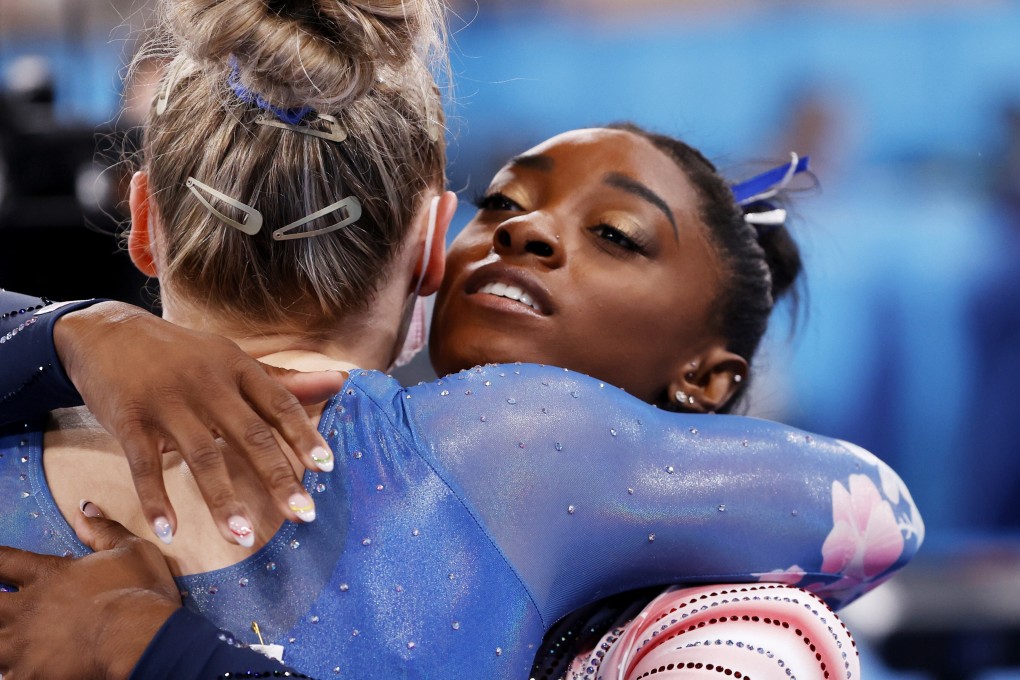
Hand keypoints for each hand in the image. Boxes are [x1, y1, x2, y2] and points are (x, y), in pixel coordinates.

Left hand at [0, 502, 181, 679]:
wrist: (142, 638)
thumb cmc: (139, 593)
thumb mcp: (130, 550)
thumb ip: (103, 530)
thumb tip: (84, 509)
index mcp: (47, 575)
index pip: (1, 560)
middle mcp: (27, 608)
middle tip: (1, 604)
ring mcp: (23, 645)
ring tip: (8, 641)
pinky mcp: (30, 675)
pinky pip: (6, 677)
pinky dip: (12, 672)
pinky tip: (20, 670)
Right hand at [54, 301, 345, 544]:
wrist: (109, 333)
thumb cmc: (183, 354)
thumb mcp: (233, 359)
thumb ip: (284, 381)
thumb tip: (342, 382)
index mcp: (237, 368)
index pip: (279, 404)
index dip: (304, 435)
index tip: (327, 467)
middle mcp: (207, 384)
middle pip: (250, 435)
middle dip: (278, 477)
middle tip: (303, 514)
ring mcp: (167, 402)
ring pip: (201, 457)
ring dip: (222, 501)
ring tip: (241, 538)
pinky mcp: (129, 420)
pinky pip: (144, 466)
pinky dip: (156, 500)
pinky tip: (169, 530)